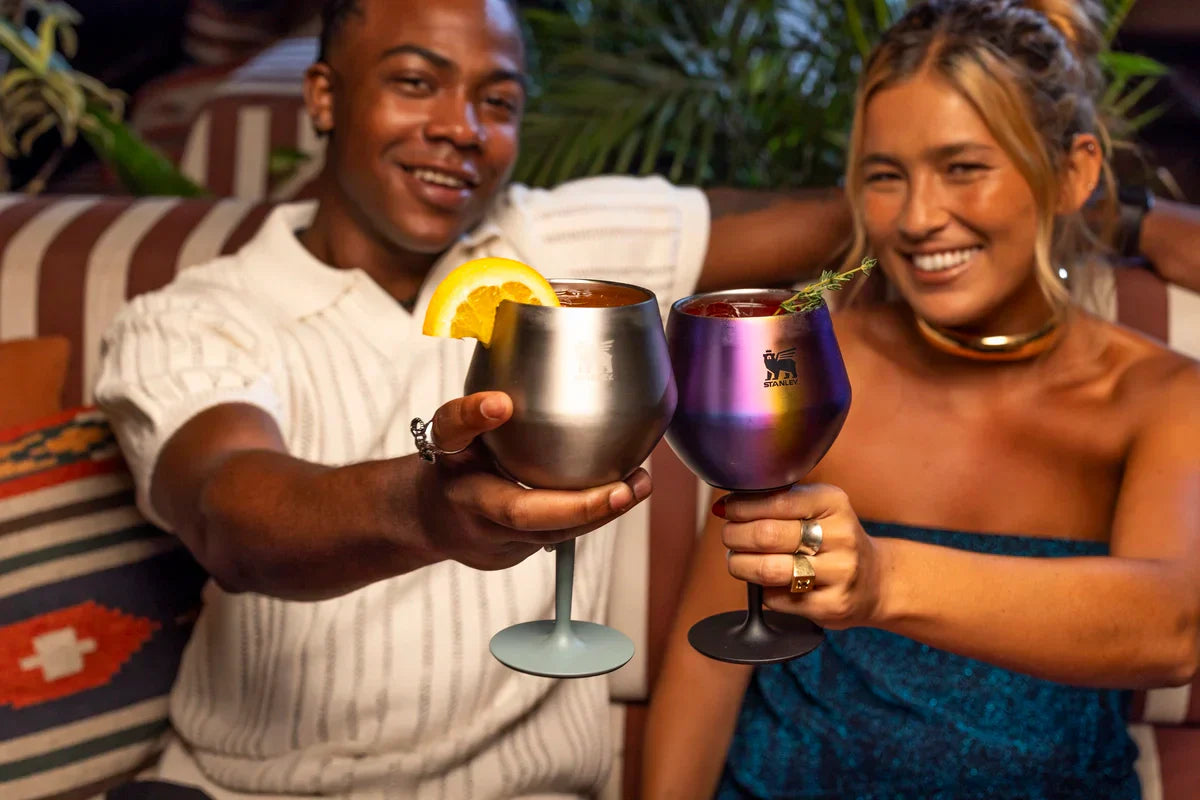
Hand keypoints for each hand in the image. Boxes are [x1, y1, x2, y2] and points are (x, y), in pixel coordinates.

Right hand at [412, 391, 652, 569]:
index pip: (452, 429)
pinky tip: (629, 493)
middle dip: (573, 506)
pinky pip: (557, 538)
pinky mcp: (510, 551)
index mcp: (449, 452)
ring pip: (548, 533)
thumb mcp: (462, 424)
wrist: (430, 519)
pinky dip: (595, 516)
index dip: (472, 415)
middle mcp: (467, 495)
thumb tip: (543, 339)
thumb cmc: (460, 459)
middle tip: (619, 490)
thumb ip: (491, 399)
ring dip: (599, 513)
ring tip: (637, 487)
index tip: (499, 402)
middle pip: (515, 510)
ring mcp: (489, 531)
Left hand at [716, 484, 883, 628]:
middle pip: (766, 535)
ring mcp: (840, 573)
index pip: (775, 500)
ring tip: (738, 561)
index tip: (726, 510)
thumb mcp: (818, 509)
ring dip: (740, 565)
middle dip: (735, 536)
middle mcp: (840, 536)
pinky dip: (762, 592)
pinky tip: (767, 585)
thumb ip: (779, 502)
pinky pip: (777, 599)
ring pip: (768, 570)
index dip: (741, 507)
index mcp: (832, 502)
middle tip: (729, 538)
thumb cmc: (832, 540)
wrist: (876, 581)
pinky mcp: (832, 606)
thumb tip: (725, 505)